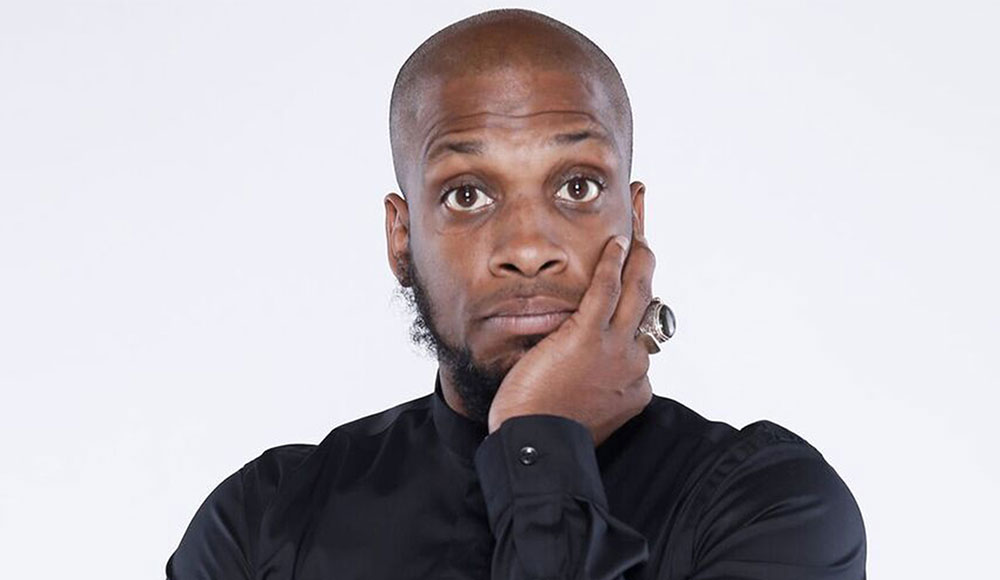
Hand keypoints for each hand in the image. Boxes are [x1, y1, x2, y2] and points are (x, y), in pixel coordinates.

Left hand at [487, 224, 655, 444]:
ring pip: (636, 290)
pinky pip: (607, 290)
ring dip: (639, 252)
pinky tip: (616, 241)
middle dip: (648, 263)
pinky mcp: (588, 336)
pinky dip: (614, 262)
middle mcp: (634, 364)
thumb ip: (592, 386)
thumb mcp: (583, 410)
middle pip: (647, 302)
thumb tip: (580, 372)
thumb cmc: (547, 432)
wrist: (536, 446)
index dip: (637, 306)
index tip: (634, 285)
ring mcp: (615, 349)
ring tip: (637, 226)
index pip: (640, 335)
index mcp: (635, 385)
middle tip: (647, 235)